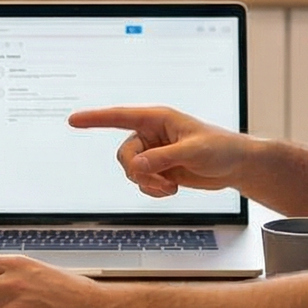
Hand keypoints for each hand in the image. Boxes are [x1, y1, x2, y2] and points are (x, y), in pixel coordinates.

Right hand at [68, 106, 249, 196]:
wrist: (234, 166)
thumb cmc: (220, 148)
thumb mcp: (193, 151)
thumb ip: (162, 158)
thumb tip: (137, 166)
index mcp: (157, 119)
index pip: (119, 116)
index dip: (95, 118)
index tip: (73, 120)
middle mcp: (151, 134)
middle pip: (124, 154)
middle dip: (138, 171)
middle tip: (160, 180)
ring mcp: (153, 152)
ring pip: (131, 170)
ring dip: (147, 183)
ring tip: (170, 187)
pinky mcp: (158, 169)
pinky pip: (141, 182)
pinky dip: (152, 190)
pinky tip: (171, 190)